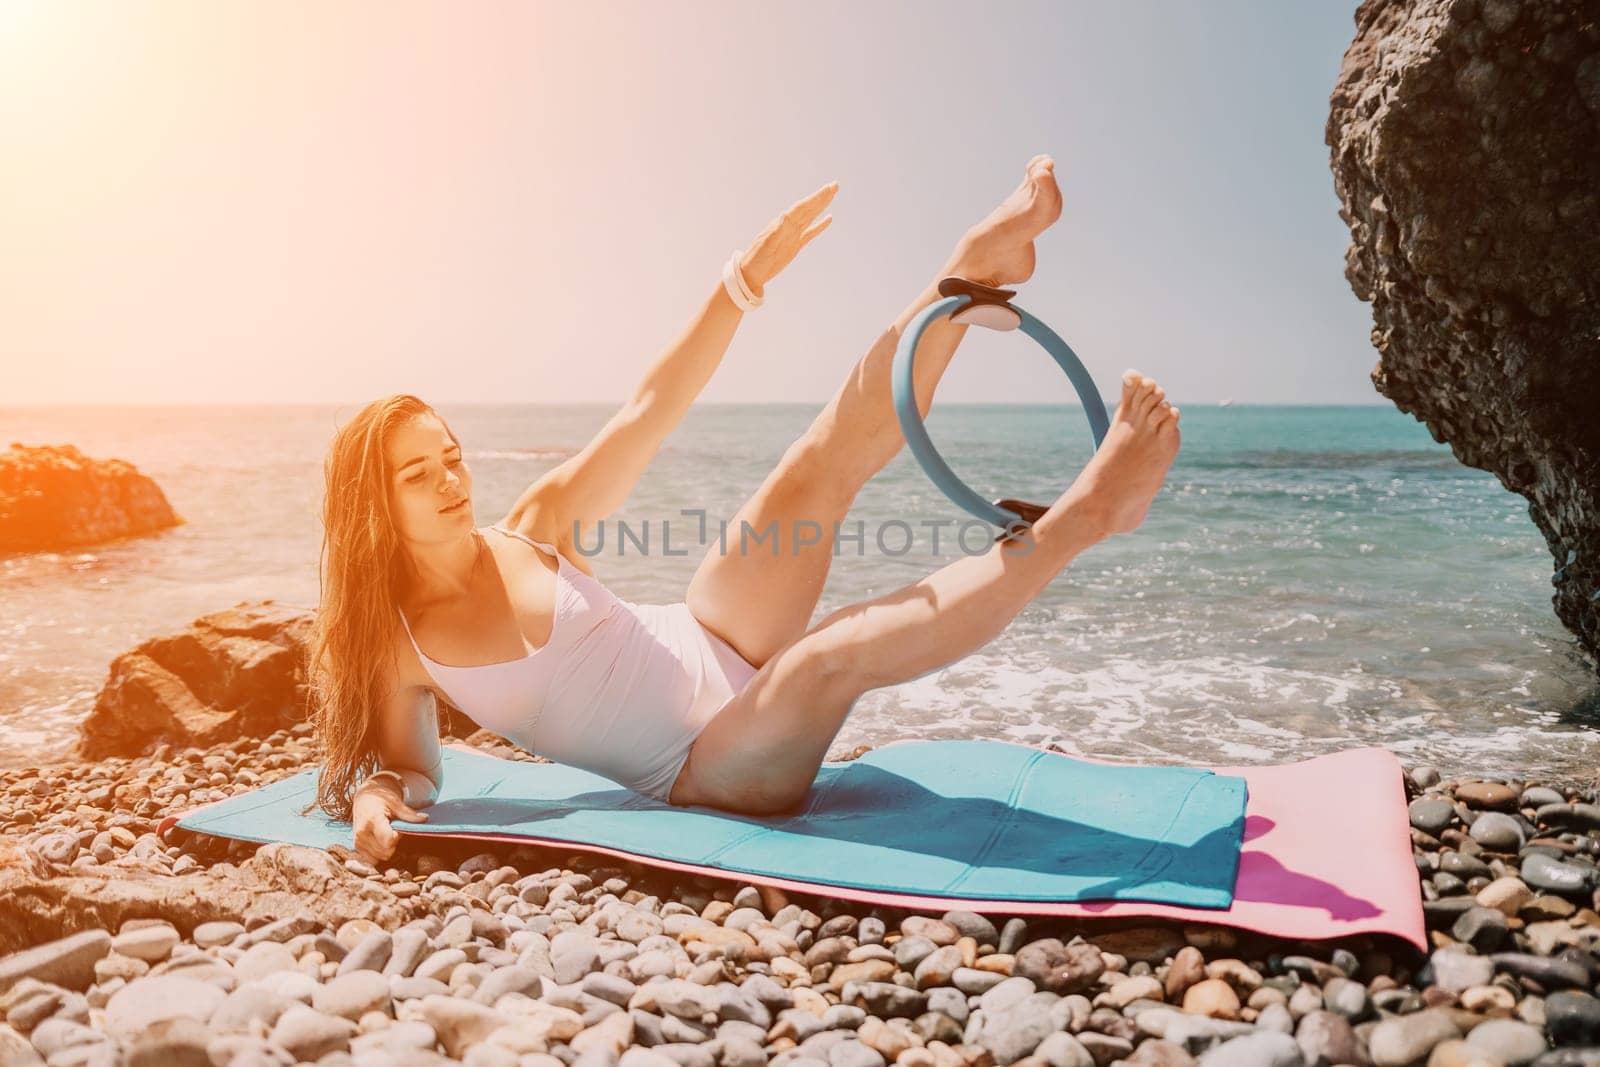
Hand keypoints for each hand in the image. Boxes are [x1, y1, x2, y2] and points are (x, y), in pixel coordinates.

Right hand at [352, 780, 428, 863]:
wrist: (365, 798)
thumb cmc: (381, 799)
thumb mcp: (396, 803)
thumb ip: (409, 814)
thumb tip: (425, 818)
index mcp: (372, 821)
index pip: (389, 841)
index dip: (398, 838)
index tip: (398, 830)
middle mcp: (362, 834)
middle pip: (386, 852)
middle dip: (394, 844)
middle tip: (393, 831)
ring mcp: (358, 842)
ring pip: (380, 858)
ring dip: (386, 850)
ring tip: (386, 835)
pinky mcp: (357, 847)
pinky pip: (372, 860)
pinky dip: (379, 854)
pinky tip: (381, 842)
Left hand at [738, 181, 837, 295]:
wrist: (750, 273)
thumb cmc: (755, 259)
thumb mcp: (765, 245)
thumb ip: (777, 231)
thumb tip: (785, 215)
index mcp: (782, 224)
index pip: (802, 207)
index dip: (815, 198)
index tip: (827, 189)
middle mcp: (788, 226)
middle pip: (808, 208)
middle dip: (821, 197)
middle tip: (835, 185)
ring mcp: (792, 235)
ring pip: (810, 217)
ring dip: (821, 206)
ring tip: (832, 195)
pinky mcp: (795, 246)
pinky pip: (810, 233)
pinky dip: (819, 226)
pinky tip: (828, 219)